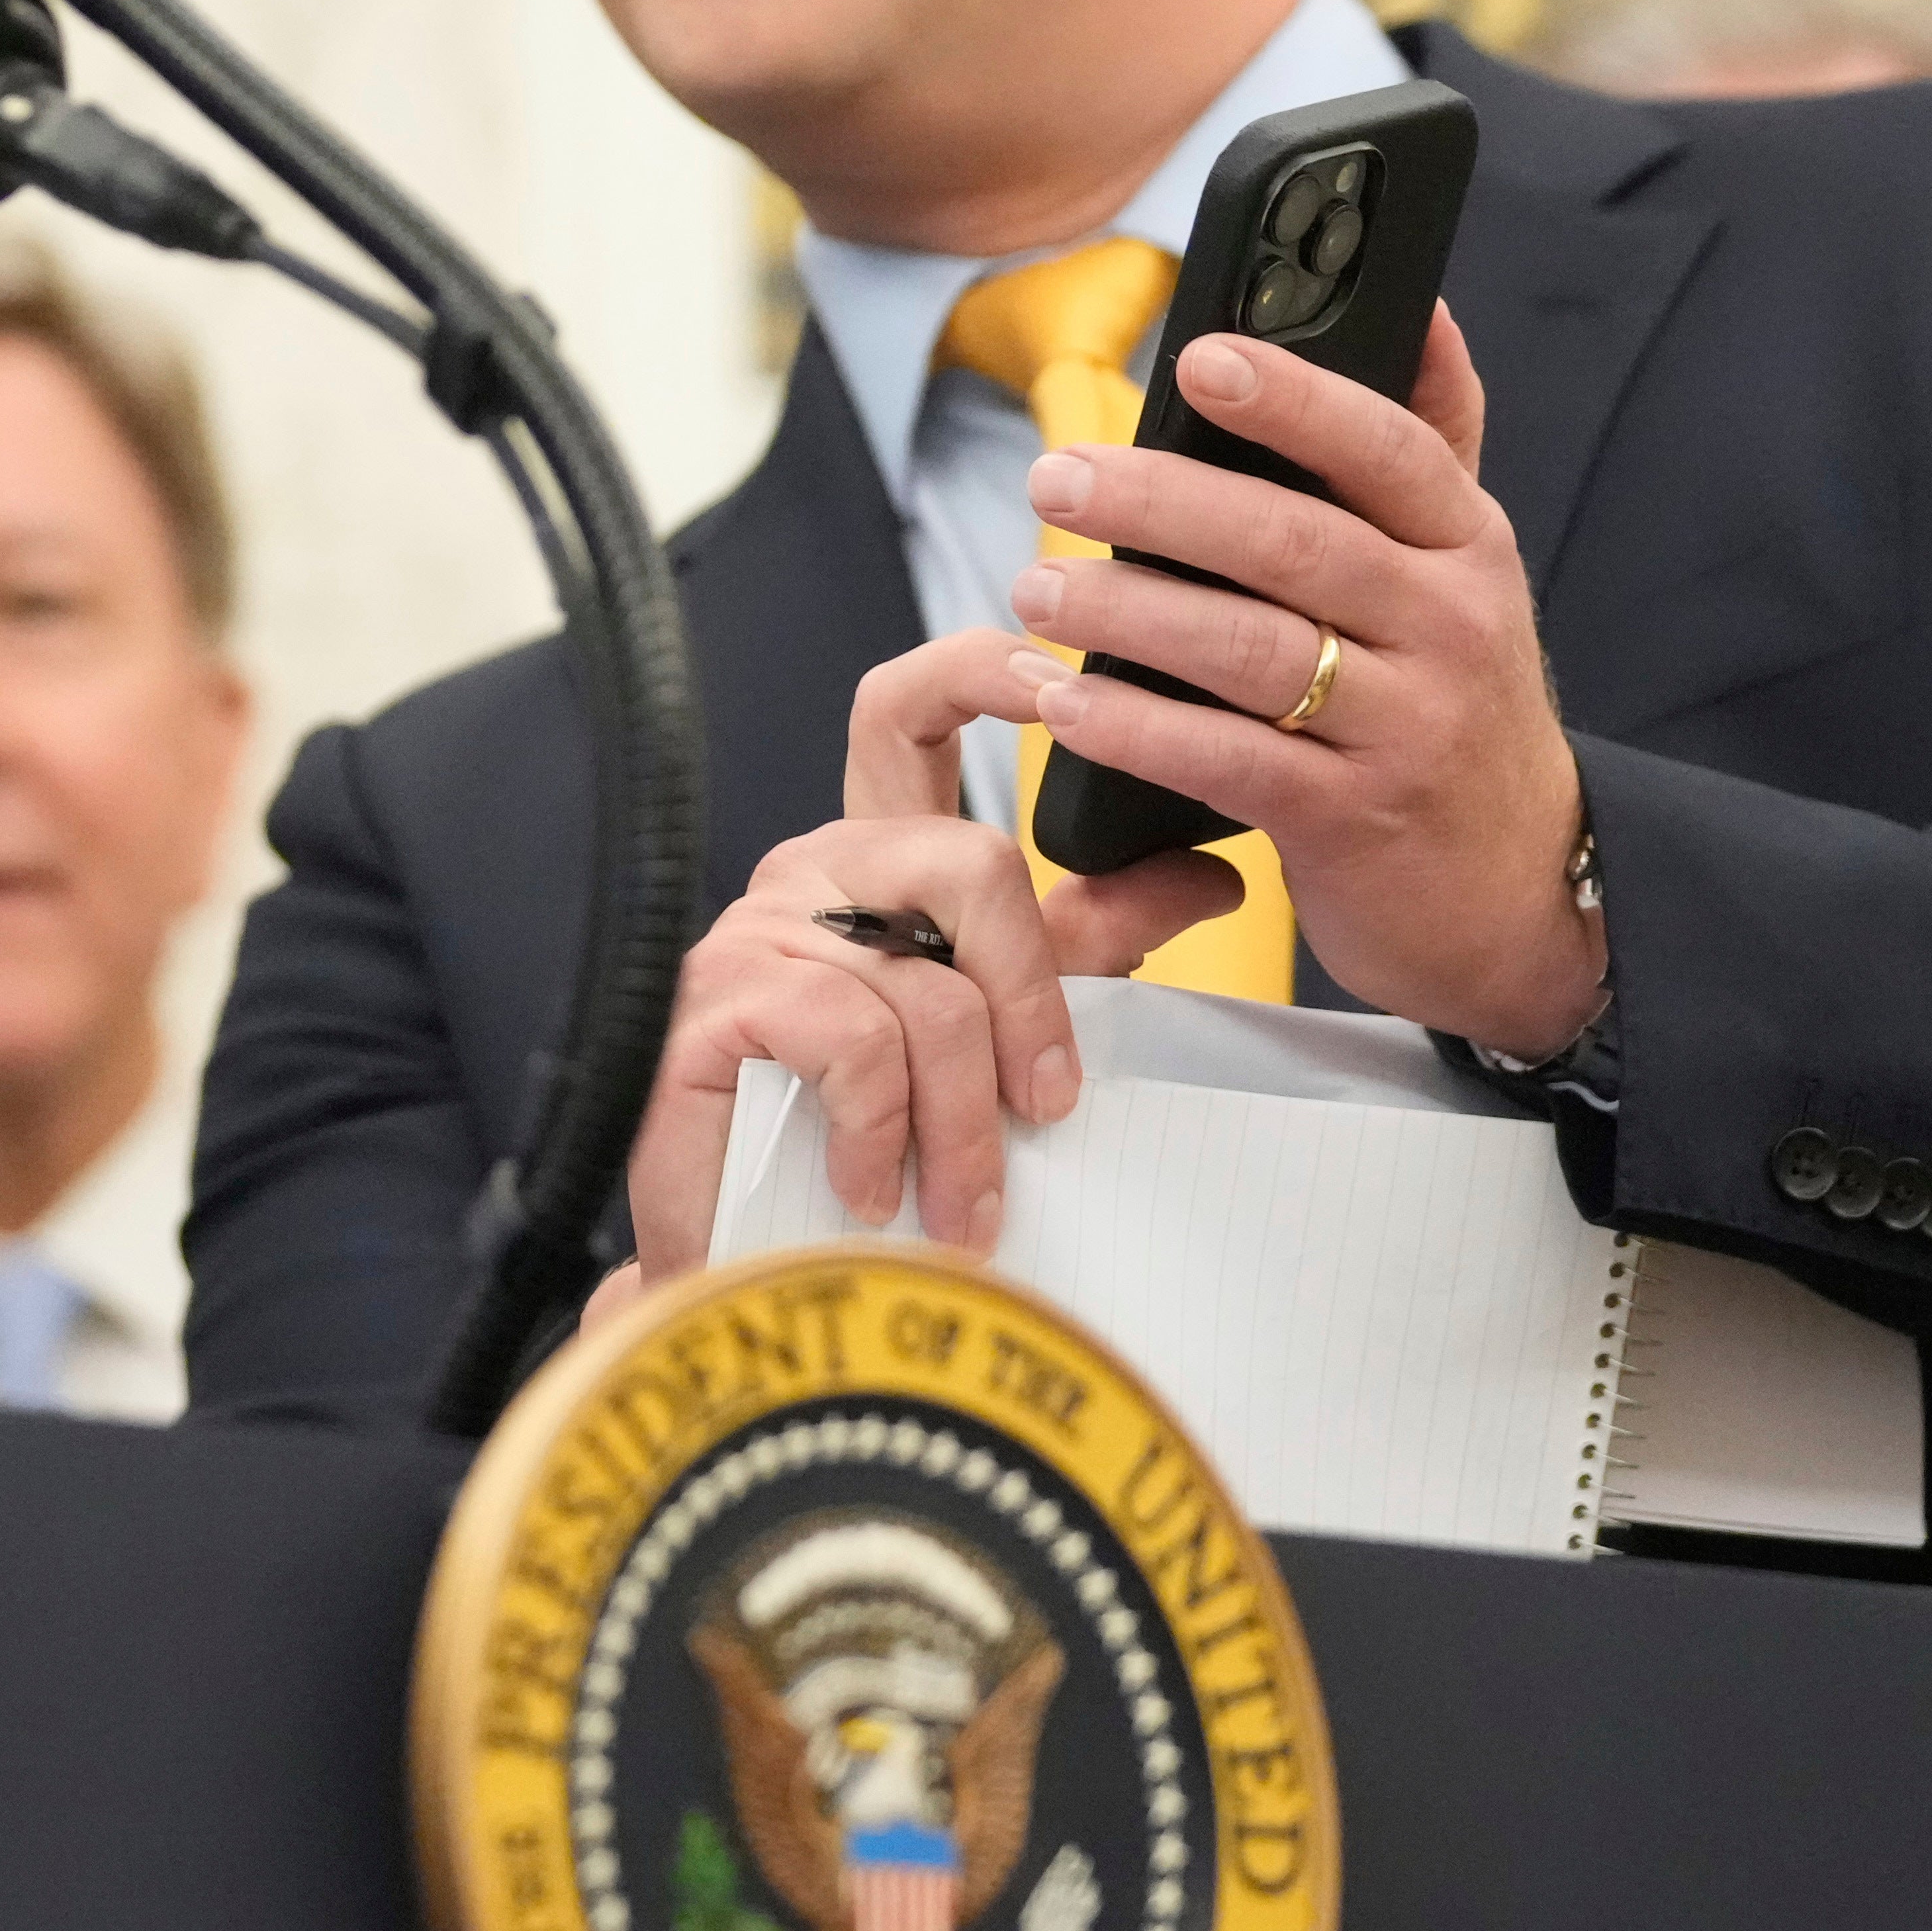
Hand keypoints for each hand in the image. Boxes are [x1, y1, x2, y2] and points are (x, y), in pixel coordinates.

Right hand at [610, 629, 1239, 1283]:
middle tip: (1051, 1107)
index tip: (1058, 670)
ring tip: (970, 1206)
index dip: (981, 667)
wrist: (757, 1263)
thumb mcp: (1008, 1029)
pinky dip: (888, 1132)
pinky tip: (876, 1191)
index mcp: (878, 861)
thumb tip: (1213, 872)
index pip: (912, 710)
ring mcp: (757, 933)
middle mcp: (813, 872)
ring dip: (968, 1116)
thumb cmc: (878, 1142)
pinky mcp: (719, 1004)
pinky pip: (856, 1041)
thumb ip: (1094, 943)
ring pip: (927, 984)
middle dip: (1035, 994)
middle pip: (965, 858)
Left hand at [1002, 301, 1605, 1055]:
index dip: (1296, 400)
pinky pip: (1230, 761)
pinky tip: (1068, 705)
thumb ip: (1433, 445)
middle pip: (1294, 544)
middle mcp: (1452, 628)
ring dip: (1128, 615)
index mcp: (1469, 548)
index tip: (1198, 358)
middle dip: (1162, 504)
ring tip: (1037, 588)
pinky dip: (1140, 730)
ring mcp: (1409, 726)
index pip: (1389, 449)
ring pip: (1251, 652)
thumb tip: (1421, 306)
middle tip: (1058, 477)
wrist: (1519, 891)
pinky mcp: (1353, 819)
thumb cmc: (1455, 703)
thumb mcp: (1463, 569)